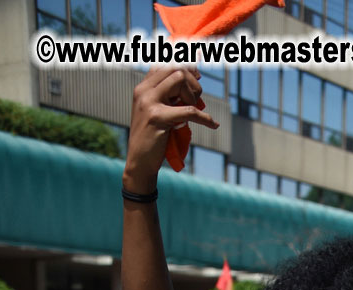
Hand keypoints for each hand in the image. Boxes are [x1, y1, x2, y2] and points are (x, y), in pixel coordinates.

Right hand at [125, 67, 217, 190]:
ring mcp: (149, 102)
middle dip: (192, 81)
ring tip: (196, 109)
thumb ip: (170, 97)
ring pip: (179, 79)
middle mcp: (143, 91)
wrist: (140, 163)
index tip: (197, 74)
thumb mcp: (159, 113)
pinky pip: (188, 110)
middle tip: (197, 98)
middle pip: (174, 67)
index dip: (184, 65)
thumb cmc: (153, 139)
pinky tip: (213, 124)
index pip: (165, 63)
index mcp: (143, 87)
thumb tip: (194, 79)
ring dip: (194, 94)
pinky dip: (204, 117)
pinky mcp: (157, 118)